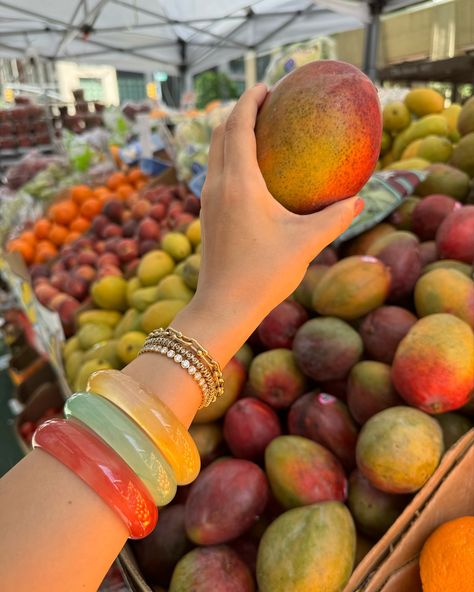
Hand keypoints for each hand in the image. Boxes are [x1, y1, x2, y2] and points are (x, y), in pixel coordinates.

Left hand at [194, 83, 361, 319]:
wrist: (223, 306)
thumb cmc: (263, 275)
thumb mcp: (305, 244)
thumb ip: (335, 219)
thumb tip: (359, 201)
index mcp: (239, 183)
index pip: (238, 126)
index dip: (249, 101)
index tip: (265, 86)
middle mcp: (218, 186)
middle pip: (220, 133)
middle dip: (238, 112)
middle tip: (263, 102)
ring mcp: (208, 201)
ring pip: (215, 154)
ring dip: (231, 135)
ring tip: (257, 130)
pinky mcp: (208, 215)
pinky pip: (216, 173)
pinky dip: (229, 158)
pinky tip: (251, 172)